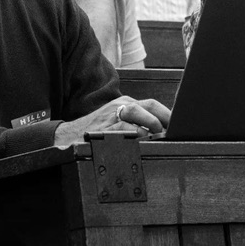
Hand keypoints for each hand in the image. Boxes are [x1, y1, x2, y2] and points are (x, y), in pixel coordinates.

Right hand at [53, 97, 170, 146]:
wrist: (66, 138)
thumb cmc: (94, 132)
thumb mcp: (116, 122)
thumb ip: (135, 124)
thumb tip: (159, 133)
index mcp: (124, 104)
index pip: (152, 104)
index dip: (167, 114)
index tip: (178, 125)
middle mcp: (120, 106)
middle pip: (148, 105)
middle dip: (163, 117)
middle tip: (172, 130)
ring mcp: (112, 115)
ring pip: (138, 113)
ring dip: (151, 124)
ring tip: (157, 135)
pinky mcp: (106, 126)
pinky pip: (125, 127)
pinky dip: (136, 134)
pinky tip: (141, 141)